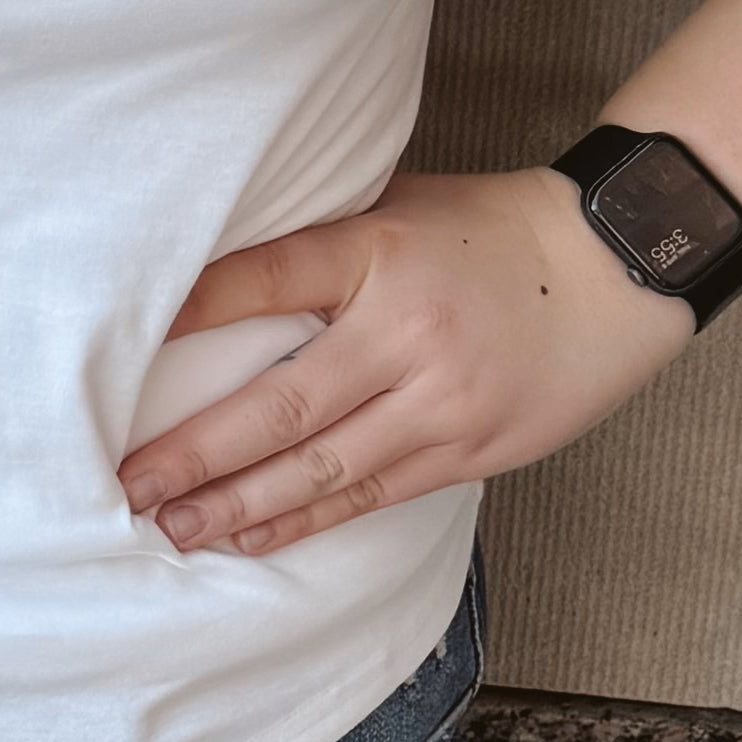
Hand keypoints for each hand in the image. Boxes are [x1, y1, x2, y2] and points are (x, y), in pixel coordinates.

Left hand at [116, 170, 697, 557]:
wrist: (617, 269)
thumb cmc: (488, 229)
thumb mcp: (398, 204)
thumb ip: (320, 238)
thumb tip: (209, 263)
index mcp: (378, 252)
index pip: (266, 279)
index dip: (194, 312)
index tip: (125, 347)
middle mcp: (406, 334)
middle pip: (283, 406)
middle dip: (197, 453)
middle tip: (128, 484)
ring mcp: (441, 402)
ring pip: (324, 469)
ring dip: (239, 504)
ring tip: (171, 527)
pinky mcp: (469, 450)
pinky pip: (372, 496)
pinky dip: (304, 521)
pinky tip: (249, 536)